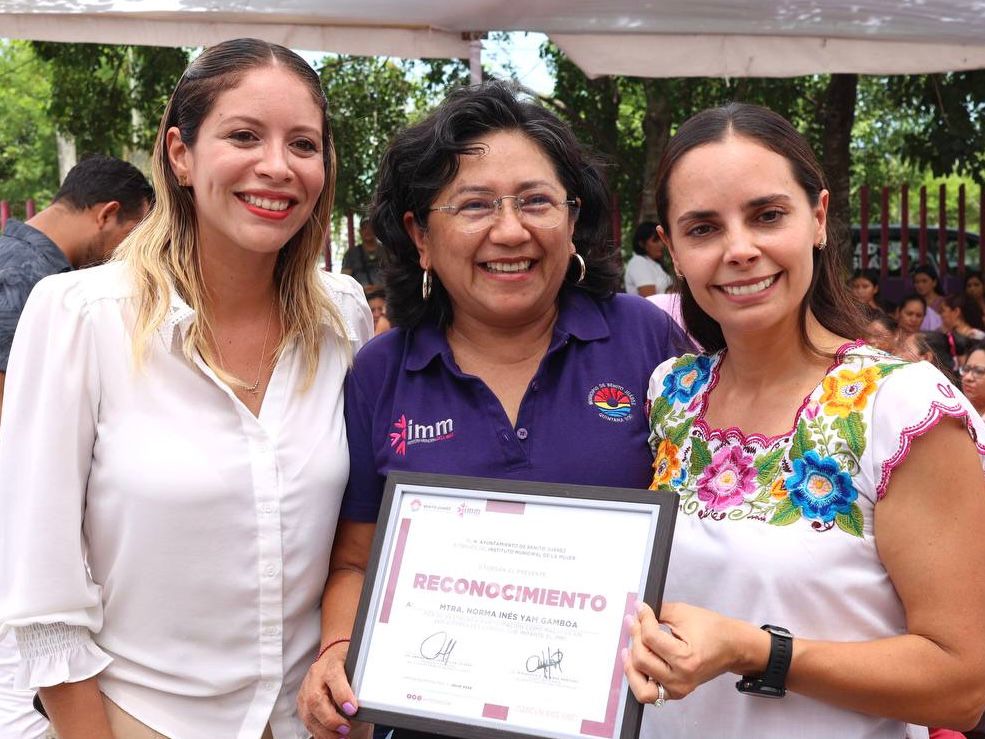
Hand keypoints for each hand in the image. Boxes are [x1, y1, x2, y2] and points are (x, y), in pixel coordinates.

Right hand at [297, 643, 368, 738]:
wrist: (331, 655)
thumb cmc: (346, 663)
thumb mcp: (355, 665)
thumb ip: (358, 683)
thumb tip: (367, 705)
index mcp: (331, 664)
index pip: (334, 678)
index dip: (342, 695)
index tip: (353, 710)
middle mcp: (315, 676)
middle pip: (316, 700)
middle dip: (331, 719)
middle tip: (345, 729)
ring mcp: (306, 689)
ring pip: (308, 713)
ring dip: (324, 730)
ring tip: (339, 737)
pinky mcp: (301, 701)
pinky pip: (306, 719)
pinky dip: (318, 731)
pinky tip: (329, 736)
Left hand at [623, 601, 765, 702]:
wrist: (733, 647)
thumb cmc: (714, 630)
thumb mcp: (684, 613)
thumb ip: (658, 611)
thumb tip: (638, 610)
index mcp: (685, 658)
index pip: (650, 638)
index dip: (642, 618)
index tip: (640, 608)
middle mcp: (681, 679)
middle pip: (641, 658)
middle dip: (635, 635)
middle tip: (635, 621)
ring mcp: (678, 689)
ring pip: (640, 683)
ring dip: (631, 663)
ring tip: (630, 646)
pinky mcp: (675, 693)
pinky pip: (648, 693)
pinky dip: (638, 680)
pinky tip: (637, 663)